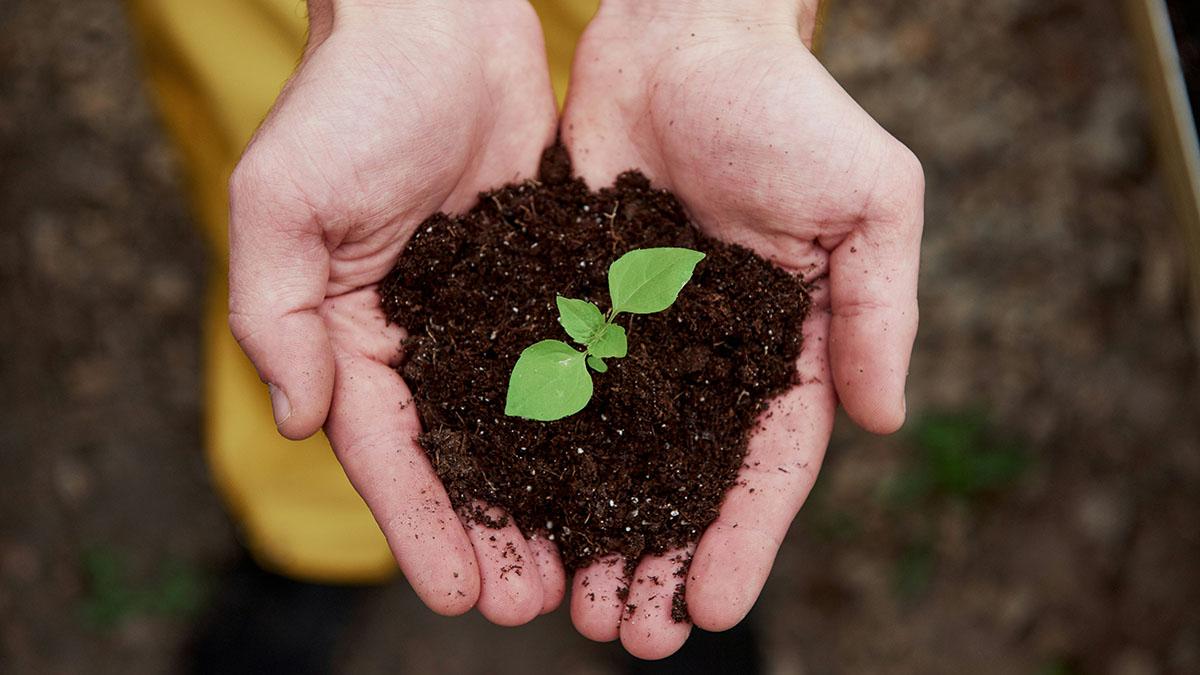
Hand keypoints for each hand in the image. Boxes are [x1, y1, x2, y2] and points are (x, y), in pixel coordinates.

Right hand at [228, 0, 562, 624]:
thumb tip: (303, 421)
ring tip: (584, 565)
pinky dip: (589, 421)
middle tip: (534, 603)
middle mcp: (421, 336)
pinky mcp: (545, 279)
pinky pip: (567, 362)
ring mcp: (487, 312)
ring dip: (547, 497)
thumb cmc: (351, 100)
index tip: (459, 592)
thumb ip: (279, 315)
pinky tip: (624, 469)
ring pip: (521, 426)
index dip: (420, 524)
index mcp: (353, 333)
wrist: (438, 20)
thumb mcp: (284, 203)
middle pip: (457, 457)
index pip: (386, 450)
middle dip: (490, 533)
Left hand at [562, 0, 923, 656]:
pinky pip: (555, 390)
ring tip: (573, 606)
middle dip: (660, 560)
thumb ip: (879, 309)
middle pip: (685, 481)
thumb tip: (887, 419)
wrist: (683, 33)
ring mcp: (639, 336)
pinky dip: (540, 455)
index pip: (768, 464)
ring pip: (614, 456)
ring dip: (596, 533)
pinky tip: (515, 509)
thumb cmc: (788, 107)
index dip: (741, 538)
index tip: (708, 608)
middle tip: (630, 635)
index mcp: (787, 345)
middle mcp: (711, 356)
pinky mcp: (575, 303)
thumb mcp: (869, 200)